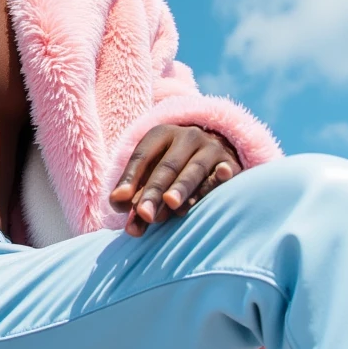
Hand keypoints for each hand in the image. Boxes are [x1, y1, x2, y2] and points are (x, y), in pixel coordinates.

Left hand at [109, 125, 240, 236]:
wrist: (213, 149)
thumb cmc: (172, 167)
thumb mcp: (150, 172)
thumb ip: (133, 191)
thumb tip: (116, 203)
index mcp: (160, 134)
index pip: (142, 157)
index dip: (130, 179)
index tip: (120, 202)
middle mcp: (187, 137)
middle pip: (167, 166)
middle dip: (154, 192)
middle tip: (145, 214)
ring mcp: (210, 147)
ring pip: (194, 169)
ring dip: (182, 188)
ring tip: (171, 205)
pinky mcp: (231, 162)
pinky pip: (222, 174)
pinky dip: (218, 178)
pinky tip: (221, 176)